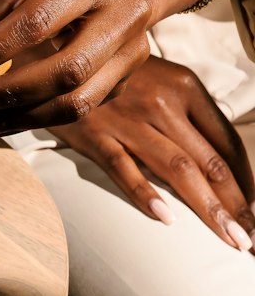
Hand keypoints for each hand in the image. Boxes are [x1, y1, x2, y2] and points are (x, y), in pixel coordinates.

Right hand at [49, 57, 254, 252]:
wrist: (59, 56)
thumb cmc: (116, 74)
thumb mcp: (160, 81)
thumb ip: (188, 116)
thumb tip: (218, 165)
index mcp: (185, 87)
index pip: (228, 143)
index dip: (247, 182)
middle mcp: (163, 103)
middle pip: (209, 161)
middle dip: (236, 205)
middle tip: (251, 239)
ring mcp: (128, 119)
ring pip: (177, 169)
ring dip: (208, 208)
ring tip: (229, 239)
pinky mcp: (95, 134)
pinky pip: (123, 168)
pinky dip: (144, 194)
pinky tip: (165, 219)